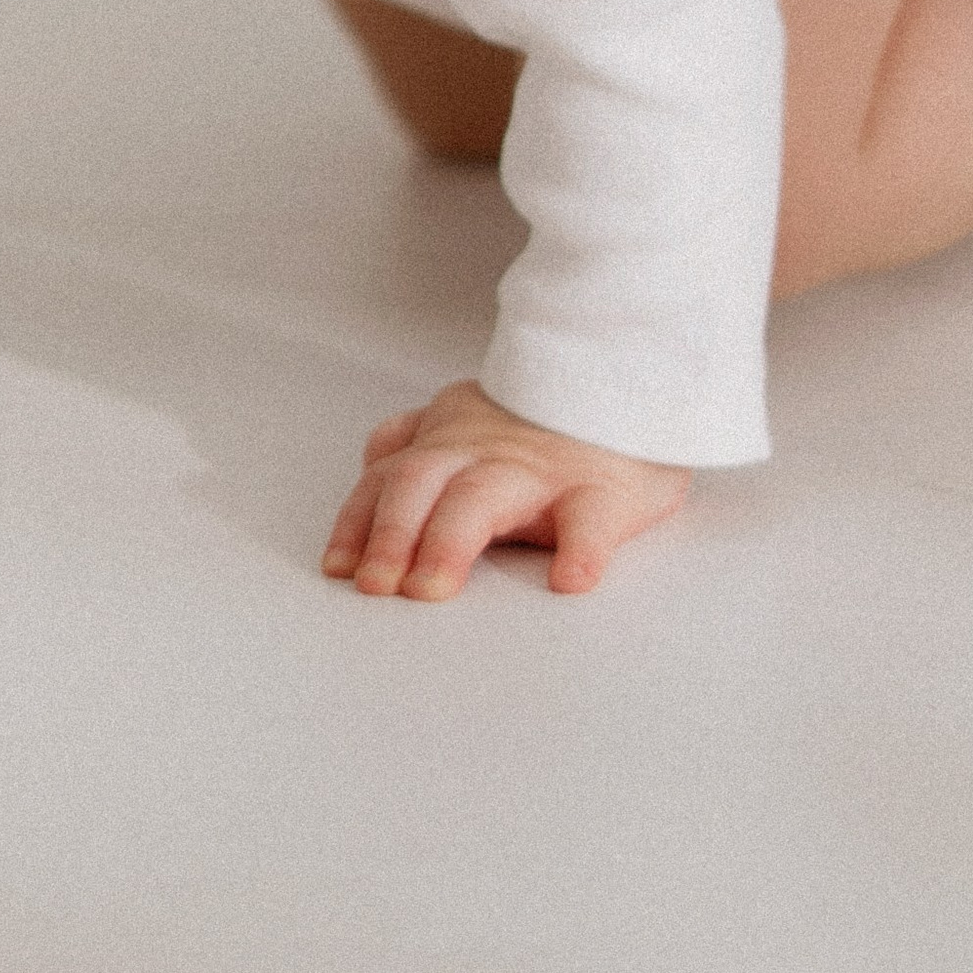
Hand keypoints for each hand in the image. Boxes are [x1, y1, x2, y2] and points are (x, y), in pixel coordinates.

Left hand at [321, 380, 687, 600]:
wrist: (636, 383)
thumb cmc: (552, 422)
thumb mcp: (474, 414)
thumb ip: (423, 436)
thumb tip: (376, 460)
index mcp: (454, 439)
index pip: (390, 477)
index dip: (359, 521)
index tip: (337, 566)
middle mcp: (487, 452)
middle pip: (422, 484)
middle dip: (390, 535)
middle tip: (376, 587)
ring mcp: (543, 469)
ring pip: (484, 498)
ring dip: (449, 542)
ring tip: (432, 589)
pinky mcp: (605, 490)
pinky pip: (591, 519)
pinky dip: (580, 550)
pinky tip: (569, 580)